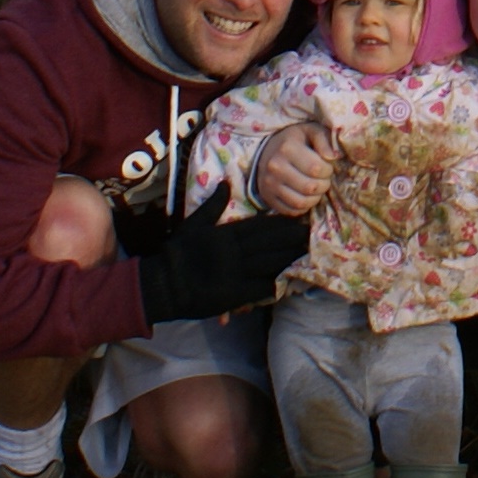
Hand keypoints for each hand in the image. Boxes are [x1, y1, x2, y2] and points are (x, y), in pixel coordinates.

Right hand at [137, 184, 308, 324]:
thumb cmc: (177, 253)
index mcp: (226, 234)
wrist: (164, 284)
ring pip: (271, 263)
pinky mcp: (236, 294)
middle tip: (313, 234)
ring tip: (309, 253)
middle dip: (293, 239)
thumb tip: (225, 183)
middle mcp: (235, 252)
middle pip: (271, 244)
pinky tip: (292, 280)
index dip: (282, 223)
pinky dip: (277, 283)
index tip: (299, 218)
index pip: (260, 226)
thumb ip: (212, 205)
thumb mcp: (193, 223)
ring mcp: (237, 273)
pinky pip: (261, 287)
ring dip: (291, 258)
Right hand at [255, 123, 338, 215]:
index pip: (316, 168)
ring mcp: (270, 184)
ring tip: (317, 189)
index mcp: (287, 148)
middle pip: (310, 187)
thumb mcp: (310, 131)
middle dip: (324, 185)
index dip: (328, 170)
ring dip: (315, 198)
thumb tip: (333, 157)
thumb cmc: (295, 141)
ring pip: (301, 202)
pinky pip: (292, 211)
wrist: (266, 151)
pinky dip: (304, 207)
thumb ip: (324, 139)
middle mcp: (276, 167)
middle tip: (324, 179)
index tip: (327, 167)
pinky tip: (306, 196)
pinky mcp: (268, 198)